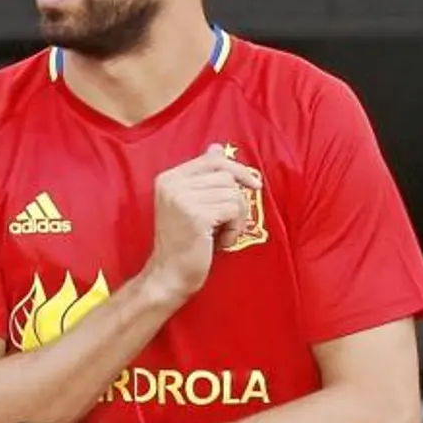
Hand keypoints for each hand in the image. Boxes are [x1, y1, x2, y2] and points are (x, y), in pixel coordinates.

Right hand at [144, 144, 262, 299]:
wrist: (168, 275)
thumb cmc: (183, 243)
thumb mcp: (190, 204)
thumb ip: (202, 177)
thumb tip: (215, 147)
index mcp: (168, 178)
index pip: (212, 160)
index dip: (237, 170)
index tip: (254, 184)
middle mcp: (172, 184)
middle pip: (226, 177)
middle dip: (236, 202)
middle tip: (226, 225)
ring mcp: (182, 199)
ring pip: (233, 193)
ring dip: (236, 217)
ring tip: (221, 235)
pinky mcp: (196, 215)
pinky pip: (234, 209)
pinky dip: (235, 228)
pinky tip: (222, 242)